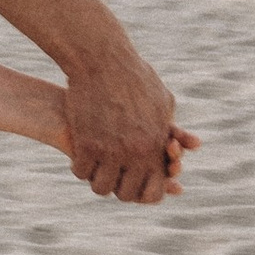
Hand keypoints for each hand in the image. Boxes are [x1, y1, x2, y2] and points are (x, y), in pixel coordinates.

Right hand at [61, 45, 194, 204]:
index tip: (135, 183)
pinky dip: (79, 168)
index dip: (143, 193)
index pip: (154, 191)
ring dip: (97, 181)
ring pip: (100, 187)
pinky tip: (79, 159)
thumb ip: (168, 128)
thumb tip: (175, 143)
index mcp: (155, 146)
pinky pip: (81, 172)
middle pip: (125, 194)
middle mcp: (135, 154)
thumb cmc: (134, 76)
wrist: (102, 60)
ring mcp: (109, 151)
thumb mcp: (162, 101)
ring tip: (95, 170)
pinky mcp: (85, 144)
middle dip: (119, 188)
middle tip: (112, 177)